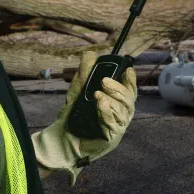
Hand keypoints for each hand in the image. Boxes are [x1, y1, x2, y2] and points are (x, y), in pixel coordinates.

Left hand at [31, 52, 136, 185]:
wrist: (61, 136)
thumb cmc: (73, 114)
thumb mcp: (79, 88)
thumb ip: (85, 71)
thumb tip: (90, 54)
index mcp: (117, 102)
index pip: (130, 90)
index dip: (131, 80)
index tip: (128, 70)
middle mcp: (121, 114)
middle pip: (129, 100)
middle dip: (118, 89)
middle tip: (103, 81)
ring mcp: (118, 127)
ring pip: (123, 112)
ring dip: (112, 101)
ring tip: (97, 94)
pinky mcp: (112, 138)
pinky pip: (114, 125)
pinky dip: (107, 113)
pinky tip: (100, 105)